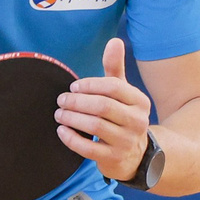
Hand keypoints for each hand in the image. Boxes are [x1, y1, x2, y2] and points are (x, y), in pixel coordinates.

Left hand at [56, 38, 152, 181]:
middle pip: (102, 106)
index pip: (113, 87)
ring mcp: (126, 142)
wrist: (134, 155)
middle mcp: (137, 121)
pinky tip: (61, 130)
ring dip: (71, 118)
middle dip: (77, 101)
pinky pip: (88, 148)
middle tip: (61, 100)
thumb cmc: (122, 116)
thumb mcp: (122, 93)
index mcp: (140, 102)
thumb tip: (114, 40)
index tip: (74, 87)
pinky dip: (71, 138)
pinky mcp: (113, 159)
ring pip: (94, 126)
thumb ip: (115, 68)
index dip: (90, 84)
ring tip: (59, 114)